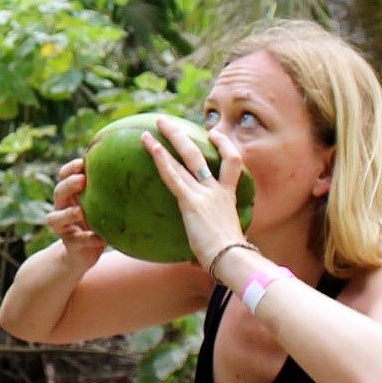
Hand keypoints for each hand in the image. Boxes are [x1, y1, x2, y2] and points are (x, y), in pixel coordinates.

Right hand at [45, 154, 105, 267]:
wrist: (82, 253)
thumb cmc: (95, 222)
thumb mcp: (99, 204)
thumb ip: (107, 189)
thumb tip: (132, 166)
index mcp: (69, 194)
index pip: (63, 176)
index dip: (70, 169)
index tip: (82, 163)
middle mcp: (61, 208)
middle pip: (59, 192)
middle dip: (69, 185)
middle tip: (82, 180)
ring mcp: (62, 227)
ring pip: (56, 218)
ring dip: (68, 213)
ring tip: (80, 212)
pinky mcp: (70, 244)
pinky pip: (75, 241)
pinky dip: (87, 239)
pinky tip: (100, 239)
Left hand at [141, 115, 249, 273]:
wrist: (231, 258)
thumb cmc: (229, 257)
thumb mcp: (227, 240)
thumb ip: (217, 237)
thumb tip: (201, 260)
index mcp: (229, 197)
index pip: (232, 163)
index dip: (224, 146)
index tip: (214, 135)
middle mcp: (217, 190)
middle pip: (202, 153)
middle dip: (182, 136)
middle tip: (167, 122)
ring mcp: (204, 193)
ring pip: (187, 157)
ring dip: (170, 138)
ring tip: (155, 125)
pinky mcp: (190, 201)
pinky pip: (172, 175)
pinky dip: (161, 158)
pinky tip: (150, 145)